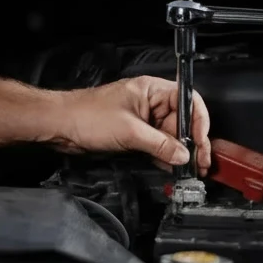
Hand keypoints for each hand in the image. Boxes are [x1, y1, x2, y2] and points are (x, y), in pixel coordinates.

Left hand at [54, 76, 212, 174]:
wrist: (61, 126)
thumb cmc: (88, 116)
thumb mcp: (130, 131)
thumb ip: (160, 144)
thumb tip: (183, 155)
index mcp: (153, 90)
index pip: (188, 100)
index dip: (199, 120)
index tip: (202, 141)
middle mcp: (151, 103)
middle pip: (183, 121)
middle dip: (193, 143)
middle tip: (200, 163)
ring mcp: (143, 120)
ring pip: (171, 136)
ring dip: (180, 153)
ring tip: (191, 171)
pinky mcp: (135, 135)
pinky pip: (157, 145)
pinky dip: (165, 157)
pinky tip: (173, 169)